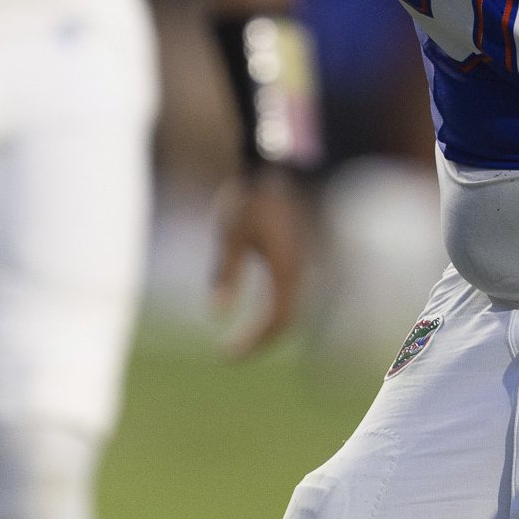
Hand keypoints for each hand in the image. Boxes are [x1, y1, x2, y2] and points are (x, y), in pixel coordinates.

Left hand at [212, 167, 310, 356]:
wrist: (271, 164)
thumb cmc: (248, 197)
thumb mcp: (229, 235)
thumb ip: (225, 274)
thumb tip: (216, 315)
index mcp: (286, 268)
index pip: (277, 320)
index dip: (255, 342)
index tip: (228, 354)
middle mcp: (300, 269)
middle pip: (287, 319)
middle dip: (261, 339)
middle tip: (232, 352)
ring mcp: (302, 261)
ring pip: (291, 306)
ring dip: (270, 325)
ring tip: (244, 337)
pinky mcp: (297, 253)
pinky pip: (290, 291)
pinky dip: (275, 308)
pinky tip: (257, 309)